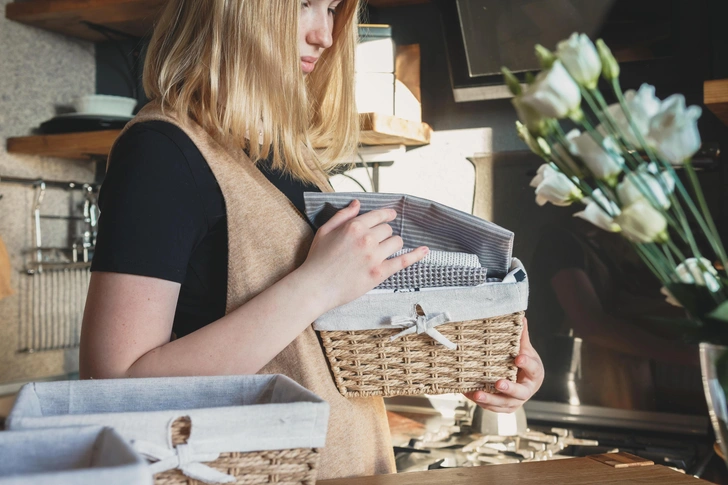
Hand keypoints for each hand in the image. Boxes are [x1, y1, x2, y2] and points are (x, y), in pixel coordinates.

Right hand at [299, 199, 428, 312]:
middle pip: (387, 229)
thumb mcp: (325, 231)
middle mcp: (367, 239)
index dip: (386, 215)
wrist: (316, 286)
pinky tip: (424, 250)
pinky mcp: (379, 273)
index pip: (378, 215)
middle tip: (376, 241)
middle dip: (384, 233)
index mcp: (354, 227)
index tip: (392, 215)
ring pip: (396, 242)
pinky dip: (416, 255)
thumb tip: (357, 203)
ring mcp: (375, 257)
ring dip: (393, 243)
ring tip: (386, 249)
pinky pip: (403, 261)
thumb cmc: (317, 259)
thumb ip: (343, 215)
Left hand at [464, 317, 543, 412]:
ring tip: (477, 394)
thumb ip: (522, 338)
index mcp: (535, 373)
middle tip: (499, 383)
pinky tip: (470, 394)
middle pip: (520, 392)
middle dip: (509, 388)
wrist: (524, 382)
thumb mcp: (525, 350)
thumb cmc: (523, 364)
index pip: (533, 368)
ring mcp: (516, 401)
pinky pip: (493, 407)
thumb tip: (520, 318)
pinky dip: (482, 403)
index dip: (526, 363)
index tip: (518, 358)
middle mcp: (527, 390)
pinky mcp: (504, 408)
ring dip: (490, 399)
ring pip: (504, 404)